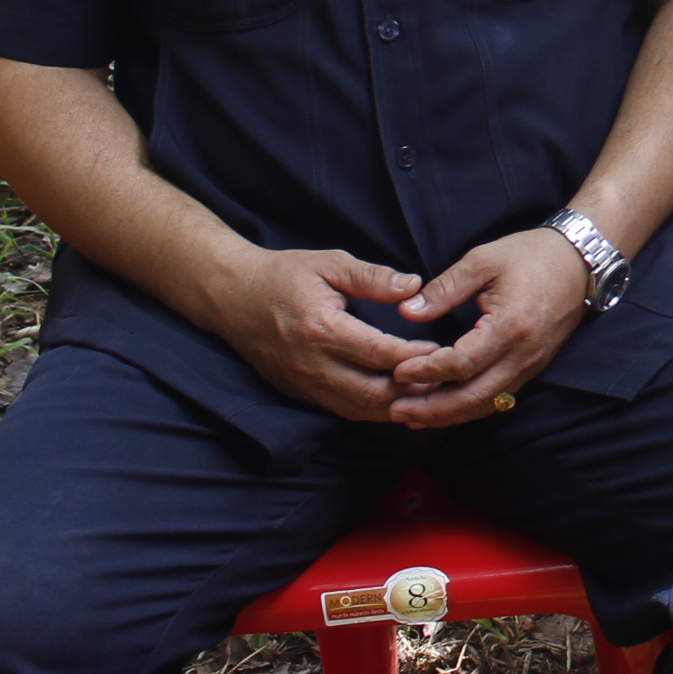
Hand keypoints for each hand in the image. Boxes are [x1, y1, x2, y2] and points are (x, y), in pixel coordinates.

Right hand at [200, 245, 430, 421]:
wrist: (232, 297)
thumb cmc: (284, 275)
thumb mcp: (330, 264)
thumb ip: (373, 277)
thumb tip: (413, 286)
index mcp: (321, 329)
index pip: (379, 353)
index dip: (414, 356)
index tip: (440, 349)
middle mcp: (310, 364)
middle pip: (371, 393)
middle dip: (410, 389)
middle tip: (440, 376)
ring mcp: (301, 383)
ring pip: (357, 409)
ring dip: (394, 406)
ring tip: (424, 391)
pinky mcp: (296, 393)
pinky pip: (339, 410)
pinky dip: (370, 410)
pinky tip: (394, 400)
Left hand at [381, 226, 591, 427]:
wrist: (579, 261)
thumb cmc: (531, 255)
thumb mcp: (483, 260)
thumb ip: (444, 288)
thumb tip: (408, 311)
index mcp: (511, 326)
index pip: (461, 363)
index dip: (427, 371)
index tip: (398, 370)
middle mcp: (524, 354)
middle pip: (473, 397)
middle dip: (432, 408)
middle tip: (396, 410)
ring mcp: (532, 365)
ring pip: (486, 404)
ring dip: (448, 415)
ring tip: (413, 416)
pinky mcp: (533, 367)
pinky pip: (498, 398)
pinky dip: (469, 408)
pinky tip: (445, 407)